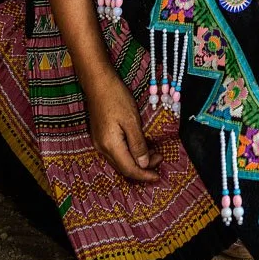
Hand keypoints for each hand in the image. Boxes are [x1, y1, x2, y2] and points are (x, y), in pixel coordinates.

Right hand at [85, 68, 162, 182]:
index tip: (158, 176)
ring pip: (120, 160)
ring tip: (153, 153)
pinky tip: (140, 146)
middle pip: (124, 167)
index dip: (144, 175)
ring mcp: (100, 142)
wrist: (98, 83)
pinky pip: (117, 152)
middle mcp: (102, 148)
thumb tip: (143, 164)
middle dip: (143, 168)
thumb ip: (138, 144)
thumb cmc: (116, 97)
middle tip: (160, 158)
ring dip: (137, 161)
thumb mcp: (132, 120)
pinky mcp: (101, 136)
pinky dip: (130, 153)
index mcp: (110, 146)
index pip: (129, 169)